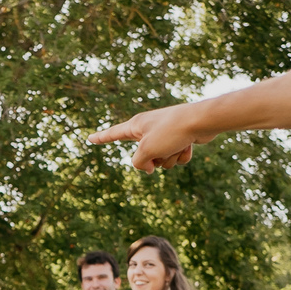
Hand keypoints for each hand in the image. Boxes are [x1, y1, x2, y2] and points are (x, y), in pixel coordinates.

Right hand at [88, 104, 216, 172]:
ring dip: (169, 158)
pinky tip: (188, 146)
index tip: (89, 138)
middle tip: (163, 147)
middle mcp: (148, 129)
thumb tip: (150, 168)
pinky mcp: (180, 138)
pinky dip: (182, 155)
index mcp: (136, 126)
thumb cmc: (171, 131)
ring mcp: (165, 134)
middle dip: (153, 159)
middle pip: (143, 155)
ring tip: (177, 145)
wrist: (201, 121)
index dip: (100, 138)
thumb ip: (139, 163)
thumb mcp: (147, 150)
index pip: (113, 134)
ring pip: (161, 159)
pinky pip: (175, 157)